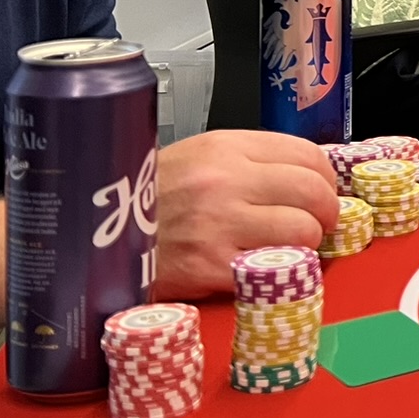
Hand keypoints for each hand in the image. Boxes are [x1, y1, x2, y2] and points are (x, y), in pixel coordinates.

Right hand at [153, 130, 340, 298]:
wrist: (91, 239)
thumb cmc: (146, 200)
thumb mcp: (196, 159)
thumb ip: (249, 162)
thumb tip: (305, 176)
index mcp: (224, 147)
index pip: (307, 154)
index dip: (326, 177)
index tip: (324, 191)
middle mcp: (225, 180)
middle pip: (313, 191)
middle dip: (327, 211)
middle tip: (320, 223)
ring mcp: (219, 223)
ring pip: (303, 230)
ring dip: (307, 243)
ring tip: (292, 246)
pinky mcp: (211, 266)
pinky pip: (272, 267)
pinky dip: (278, 270)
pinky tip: (264, 268)